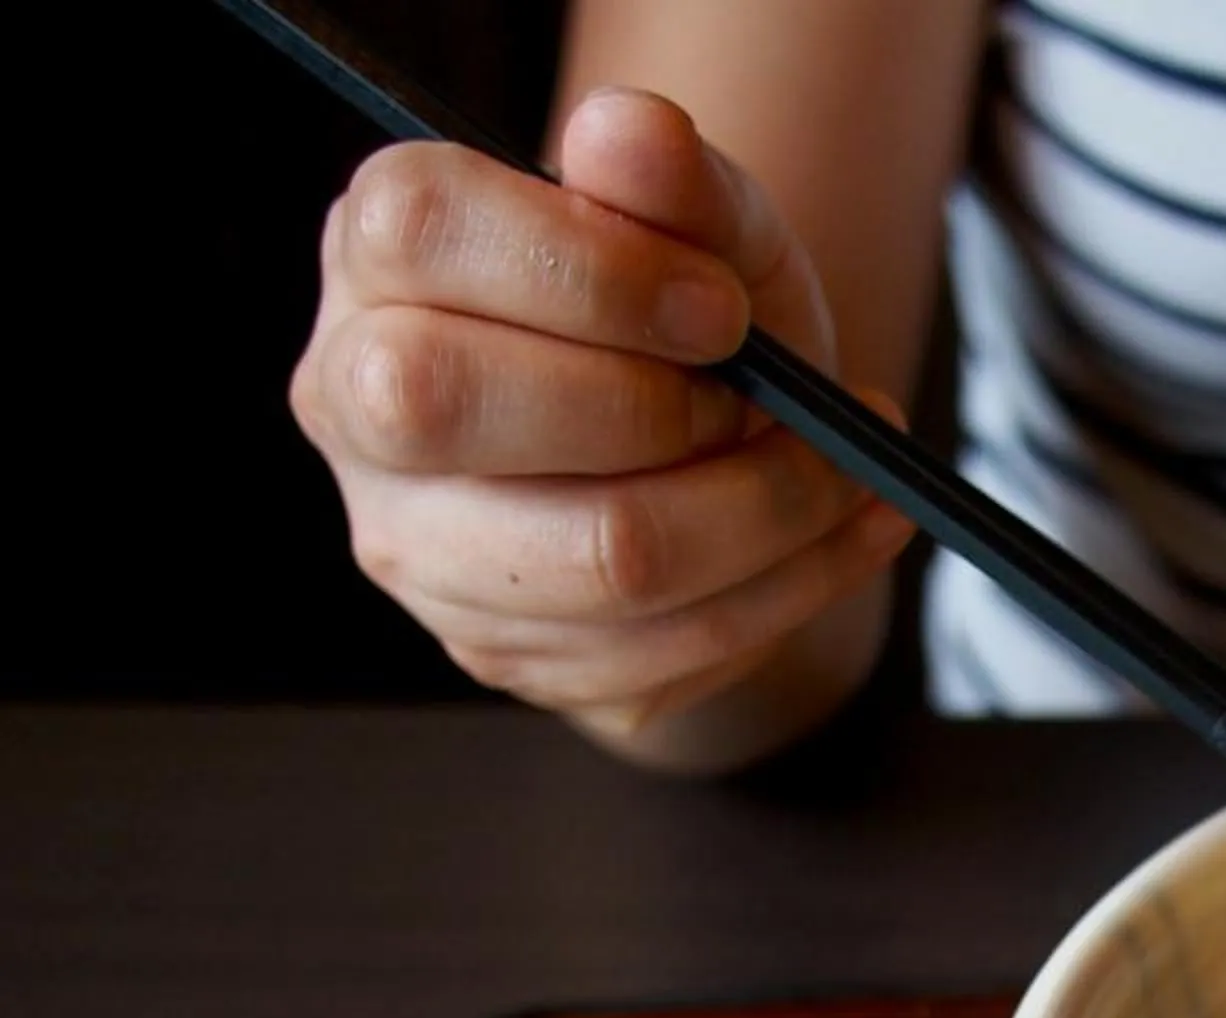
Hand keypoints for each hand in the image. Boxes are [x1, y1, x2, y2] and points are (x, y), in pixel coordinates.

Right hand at [291, 88, 913, 764]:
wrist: (722, 452)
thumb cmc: (692, 317)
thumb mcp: (710, 227)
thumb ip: (678, 178)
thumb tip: (628, 136)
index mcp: (380, 257)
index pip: (424, 231)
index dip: (593, 270)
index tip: (722, 307)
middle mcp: (358, 406)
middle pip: (448, 403)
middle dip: (661, 409)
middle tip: (763, 399)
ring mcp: (417, 549)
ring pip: (597, 557)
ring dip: (768, 516)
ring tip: (847, 469)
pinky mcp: (504, 653)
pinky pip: (663, 651)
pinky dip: (794, 589)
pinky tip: (847, 531)